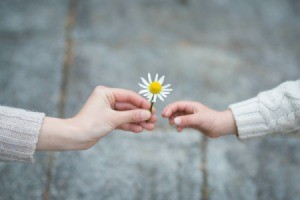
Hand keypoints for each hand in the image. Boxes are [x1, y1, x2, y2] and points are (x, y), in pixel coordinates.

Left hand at [37, 86, 156, 150]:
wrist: (75, 137)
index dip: (141, 102)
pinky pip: (122, 121)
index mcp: (106, 93)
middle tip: (154, 120)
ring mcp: (107, 110)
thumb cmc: (91, 124)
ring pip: (126, 115)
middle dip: (141, 114)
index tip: (152, 109)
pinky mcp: (107, 120)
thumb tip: (147, 114)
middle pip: (129, 106)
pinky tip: (140, 129)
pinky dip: (130, 125)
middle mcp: (107, 100)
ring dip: (138, 121)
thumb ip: (131, 116)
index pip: (128, 95)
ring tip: (150, 127)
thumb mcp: (114, 119)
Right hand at [162, 101, 236, 137]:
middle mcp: (191, 110)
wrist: (222, 127)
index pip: (177, 105)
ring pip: (179, 117)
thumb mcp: (198, 119)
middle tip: (166, 120)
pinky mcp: (194, 124)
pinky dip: (179, 126)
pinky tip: (179, 130)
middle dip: (170, 114)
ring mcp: (192, 117)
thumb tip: (174, 121)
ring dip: (174, 120)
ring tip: (172, 125)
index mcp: (192, 106)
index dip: (170, 108)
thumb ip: (186, 120)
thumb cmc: (212, 120)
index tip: (164, 115)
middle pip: (177, 110)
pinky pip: (183, 123)